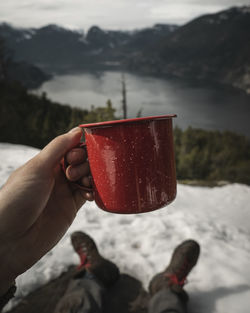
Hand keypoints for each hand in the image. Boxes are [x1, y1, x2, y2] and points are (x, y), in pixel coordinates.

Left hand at [0, 128, 92, 293]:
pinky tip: (90, 194)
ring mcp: (65, 192)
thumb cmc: (18, 199)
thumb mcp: (37, 167)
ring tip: (83, 184)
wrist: (11, 239)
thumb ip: (59, 147)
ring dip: (91, 176)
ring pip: (87, 177)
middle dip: (84, 163)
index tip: (77, 156)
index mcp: (46, 163)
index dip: (78, 148)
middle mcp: (56, 175)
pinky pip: (88, 194)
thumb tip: (78, 130)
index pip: (70, 147)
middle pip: (81, 161)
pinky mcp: (72, 207)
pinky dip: (93, 192)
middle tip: (73, 174)